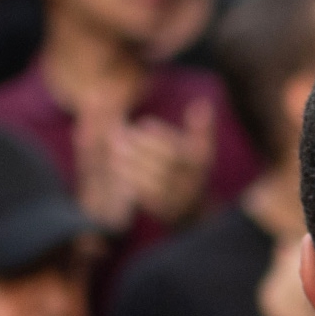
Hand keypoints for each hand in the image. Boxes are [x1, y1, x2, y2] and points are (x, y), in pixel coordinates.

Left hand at [75, 97, 215, 231]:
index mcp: (200, 166)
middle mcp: (191, 185)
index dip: (157, 136)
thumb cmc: (193, 170)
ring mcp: (177, 200)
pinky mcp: (163, 212)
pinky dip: (128, 179)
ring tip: (112, 148)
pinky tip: (115, 166)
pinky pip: (143, 194)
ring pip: (149, 180)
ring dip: (128, 163)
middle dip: (137, 148)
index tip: (140, 124)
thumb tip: (202, 103)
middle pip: (160, 166)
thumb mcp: (202, 147)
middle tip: (116, 135)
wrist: (193, 209)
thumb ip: (201, 126)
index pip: (174, 151)